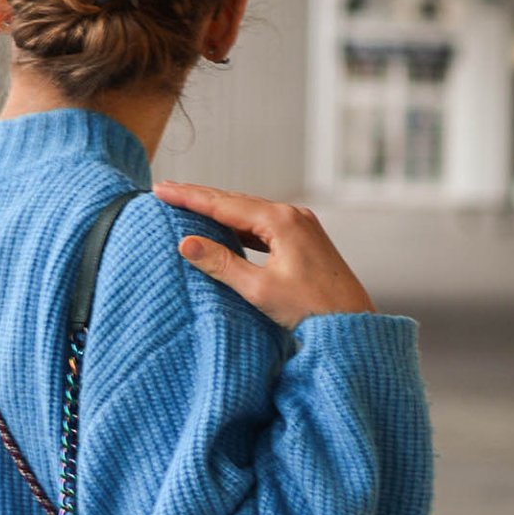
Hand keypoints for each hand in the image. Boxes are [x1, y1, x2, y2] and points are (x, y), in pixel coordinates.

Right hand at [151, 179, 374, 329]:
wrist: (353, 324)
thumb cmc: (311, 310)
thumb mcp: (259, 289)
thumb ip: (222, 264)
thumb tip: (186, 243)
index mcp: (280, 221)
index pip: (223, 204)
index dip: (188, 197)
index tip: (160, 189)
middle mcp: (292, 215)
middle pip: (236, 201)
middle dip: (200, 197)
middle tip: (166, 190)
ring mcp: (301, 225)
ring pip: (250, 212)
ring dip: (219, 209)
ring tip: (188, 205)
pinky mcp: (305, 240)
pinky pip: (264, 225)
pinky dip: (239, 224)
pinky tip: (225, 227)